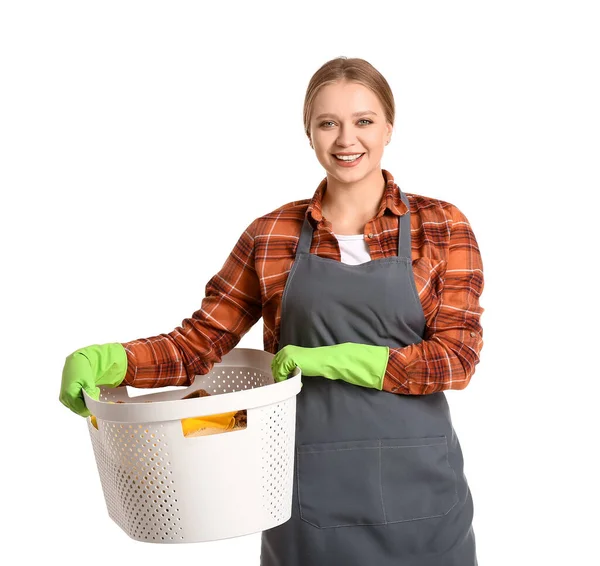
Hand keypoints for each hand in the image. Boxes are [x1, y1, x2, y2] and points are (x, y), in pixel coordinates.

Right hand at [59, 343, 127, 416]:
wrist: (75, 363)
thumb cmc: (81, 370)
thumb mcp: (88, 382)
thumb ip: (91, 395)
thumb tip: (93, 405)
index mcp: (69, 395)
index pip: (82, 410)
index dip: (91, 407)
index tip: (97, 398)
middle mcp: (65, 398)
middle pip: (80, 410)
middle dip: (88, 404)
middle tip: (94, 392)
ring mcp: (63, 399)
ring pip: (77, 408)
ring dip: (85, 402)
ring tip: (88, 390)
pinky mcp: (64, 398)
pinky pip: (75, 404)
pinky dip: (81, 400)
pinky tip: (84, 392)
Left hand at [271, 342, 388, 389]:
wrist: (324, 360)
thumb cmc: (314, 362)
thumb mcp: (298, 363)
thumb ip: (289, 366)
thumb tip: (281, 377)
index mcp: (286, 349)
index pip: (275, 363)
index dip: (279, 374)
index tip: (285, 382)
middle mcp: (285, 350)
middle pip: (274, 367)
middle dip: (280, 378)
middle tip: (289, 385)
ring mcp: (286, 354)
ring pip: (277, 372)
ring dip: (284, 380)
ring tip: (295, 384)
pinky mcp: (289, 360)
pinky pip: (282, 374)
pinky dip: (288, 381)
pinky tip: (300, 382)